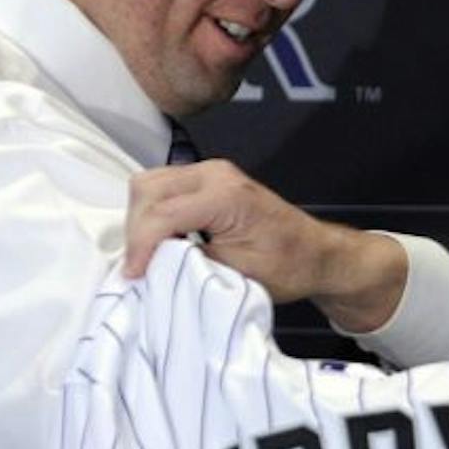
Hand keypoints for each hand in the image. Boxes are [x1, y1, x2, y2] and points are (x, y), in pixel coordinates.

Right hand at [124, 161, 409, 329]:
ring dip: (142, 220)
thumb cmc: (288, 265)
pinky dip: (153, 213)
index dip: (140, 247)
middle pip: (147, 190)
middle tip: (140, 268)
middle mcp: (215, 174)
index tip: (133, 276)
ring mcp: (210, 171)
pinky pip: (163, 187)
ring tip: (151, 255)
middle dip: (137, 231)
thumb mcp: (237, 274)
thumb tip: (152, 264)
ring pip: (149, 185)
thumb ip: (190, 263)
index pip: (162, 214)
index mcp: (226, 196)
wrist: (316, 254)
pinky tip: (163, 241)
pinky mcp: (207, 179)